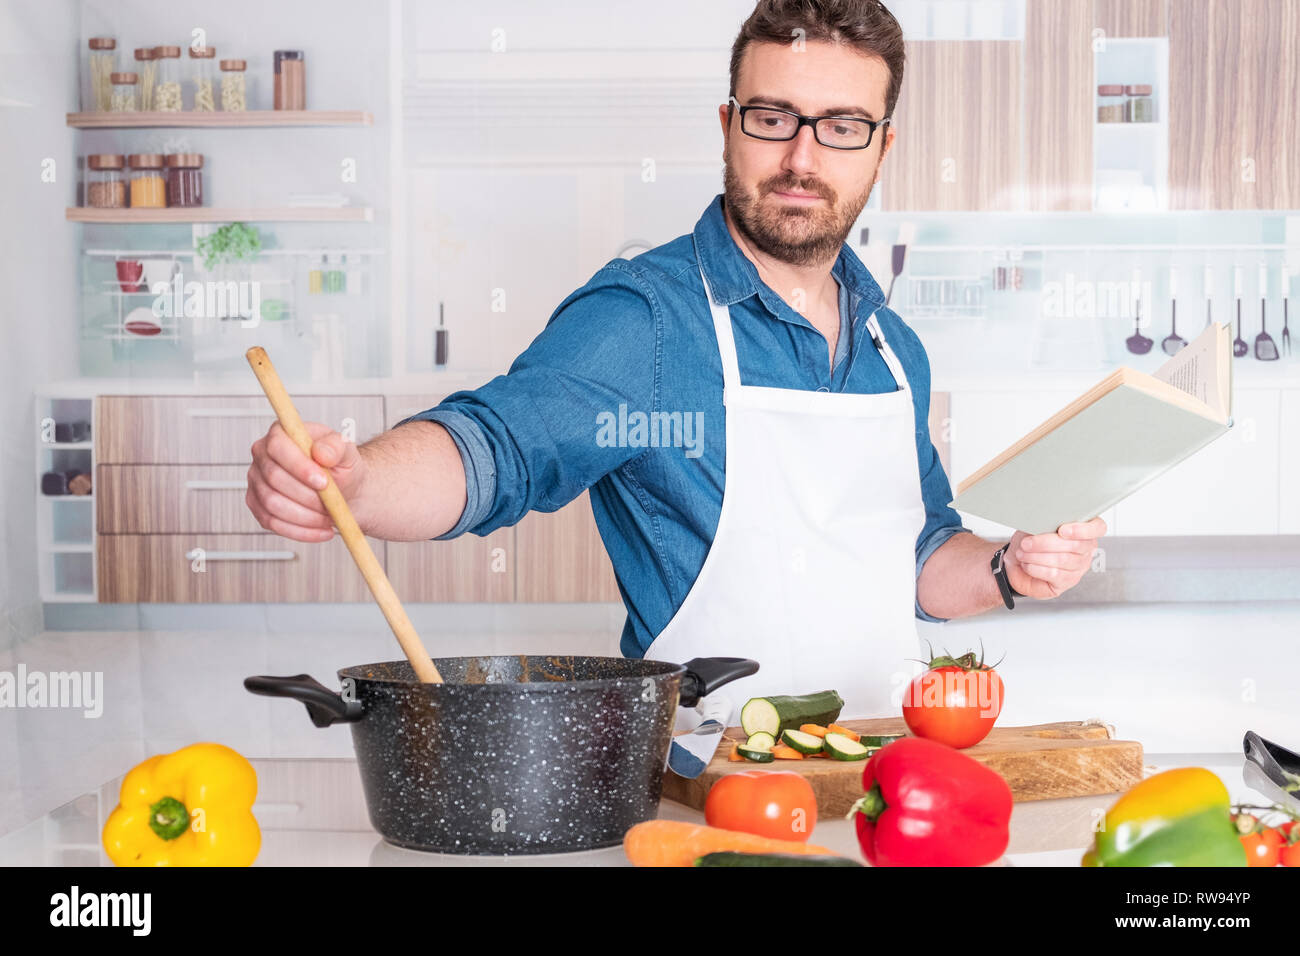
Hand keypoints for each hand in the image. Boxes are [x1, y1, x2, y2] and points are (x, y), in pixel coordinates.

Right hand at [246, 422, 367, 541]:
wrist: (344, 488)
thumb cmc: (341, 466)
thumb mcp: (347, 451)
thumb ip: (336, 447)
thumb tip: (322, 453)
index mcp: (280, 434)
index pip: (278, 447)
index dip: (300, 467)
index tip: (323, 482)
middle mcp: (262, 456)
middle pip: (274, 478)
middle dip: (307, 495)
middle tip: (332, 502)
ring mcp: (256, 481)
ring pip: (273, 504)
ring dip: (305, 516)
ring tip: (329, 516)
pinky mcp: (258, 505)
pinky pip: (273, 523)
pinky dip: (301, 531)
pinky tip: (321, 530)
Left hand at [1003, 517, 1106, 599]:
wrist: (1016, 562)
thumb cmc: (1029, 540)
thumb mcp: (1035, 525)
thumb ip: (1046, 520)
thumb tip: (1044, 518)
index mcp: (1083, 529)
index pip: (1098, 528)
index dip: (1083, 530)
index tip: (1062, 530)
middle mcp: (1086, 549)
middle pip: (1076, 545)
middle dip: (1046, 543)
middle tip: (1026, 543)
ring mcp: (1079, 567)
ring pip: (1063, 560)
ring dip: (1037, 556)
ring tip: (1022, 553)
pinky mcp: (1068, 581)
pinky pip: (1055, 574)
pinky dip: (1036, 568)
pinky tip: (1027, 564)